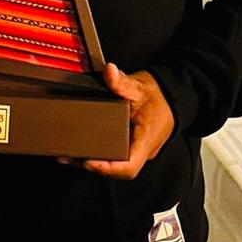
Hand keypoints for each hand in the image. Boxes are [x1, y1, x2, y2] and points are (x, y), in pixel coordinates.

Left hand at [63, 63, 174, 179]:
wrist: (172, 97)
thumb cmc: (159, 96)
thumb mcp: (140, 86)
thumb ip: (123, 81)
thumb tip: (109, 71)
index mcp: (146, 140)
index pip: (129, 166)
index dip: (108, 169)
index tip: (89, 162)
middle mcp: (142, 150)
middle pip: (118, 170)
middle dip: (94, 167)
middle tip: (70, 157)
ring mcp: (136, 150)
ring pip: (116, 165)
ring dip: (94, 163)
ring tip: (69, 155)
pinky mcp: (130, 145)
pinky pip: (115, 156)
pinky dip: (99, 155)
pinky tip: (82, 149)